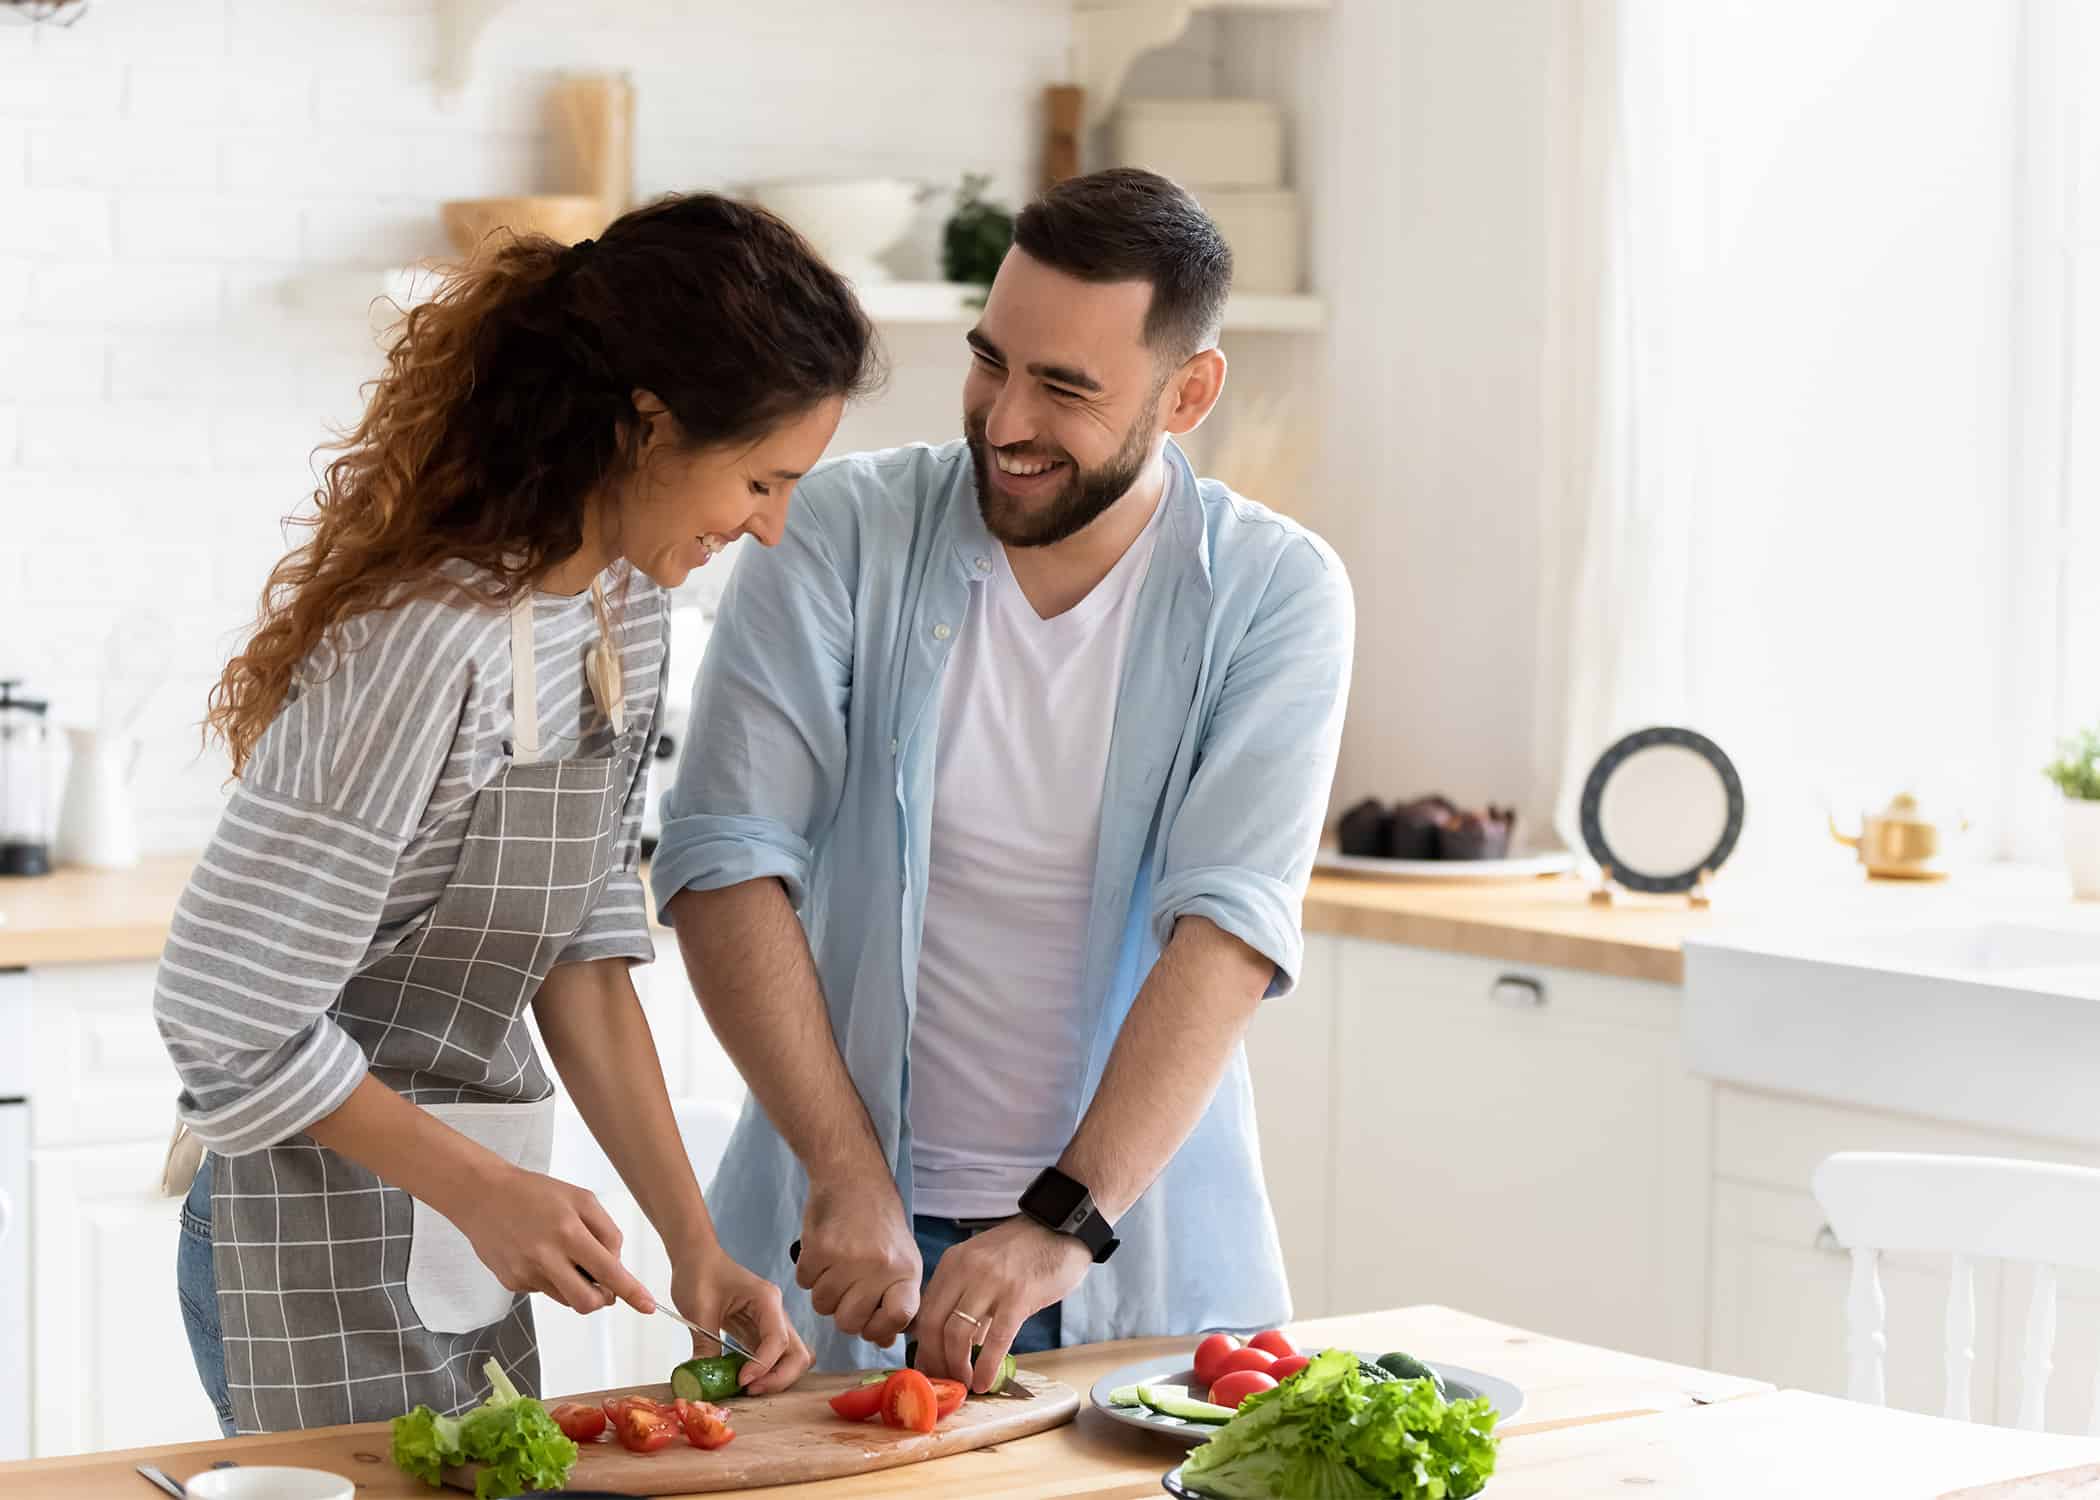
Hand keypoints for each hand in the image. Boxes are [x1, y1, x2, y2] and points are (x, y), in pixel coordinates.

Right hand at [451, 1163, 654, 1314]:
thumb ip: (606, 1232)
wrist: (482, 1196)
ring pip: (567, 1299)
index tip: (649, 1306)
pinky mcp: (512, 1283)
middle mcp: (547, 1257)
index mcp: (569, 1232)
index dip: (631, 1292)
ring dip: (577, 1286)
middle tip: (605, 1285)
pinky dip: (553, 1279)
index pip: (609, 1271)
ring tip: (566, 1256)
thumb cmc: (536, 1193)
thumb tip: (615, 1266)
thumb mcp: (580, 1199)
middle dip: (603, 1299)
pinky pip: (545, 1291)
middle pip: (587, 1302)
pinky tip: (540, 1255)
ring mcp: (527, 1274)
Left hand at [669, 1247, 812, 1393]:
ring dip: (776, 1378)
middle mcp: (776, 1313)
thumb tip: (704, 1382)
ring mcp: (771, 1324)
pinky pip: (774, 1359)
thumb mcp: (698, 1310)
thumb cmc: (699, 1273)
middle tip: (750, 1390)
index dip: (764, 1365)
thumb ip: (705, 1347)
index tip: (742, 1381)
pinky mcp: (760, 1333)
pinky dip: (765, 1374)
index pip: (778, 1339)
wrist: (696, 1257)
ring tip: (748, 1388)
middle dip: (780, 1378)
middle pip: (798, 1353)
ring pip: (792, 1359)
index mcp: (766, 1299)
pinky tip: (743, 1380)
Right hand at [796, 1176, 921, 1346]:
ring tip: (836, 1265)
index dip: (879, 1328)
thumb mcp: (901, 1259)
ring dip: (823, 1291)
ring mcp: (849, 1259)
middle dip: (844, 1312)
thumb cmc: (879, 1224)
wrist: (854, 1177)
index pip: (896, 1320)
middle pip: (849, 1323)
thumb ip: (895, 1301)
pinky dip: (808, 1272)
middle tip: (848, 1287)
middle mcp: (880, 1267)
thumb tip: (883, 1343)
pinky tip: (822, 1252)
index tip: (872, 1318)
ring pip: (822, 1306)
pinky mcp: (819, 1249)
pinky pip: (803, 1283)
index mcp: (906, 1272)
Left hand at [914, 1218, 1089, 1391]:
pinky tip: (985, 1382)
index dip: (923, 1346)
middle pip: (933, 1325)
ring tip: (965, 1383)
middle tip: (944, 1382)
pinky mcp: (1018, 1295)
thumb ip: (969, 1299)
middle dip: (935, 1361)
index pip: (925, 1311)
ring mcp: (991, 1282)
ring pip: (957, 1334)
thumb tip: (957, 1344)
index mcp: (954, 1263)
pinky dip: (986, 1366)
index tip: (929, 1368)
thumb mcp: (985, 1266)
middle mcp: (966, 1270)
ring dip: (957, 1367)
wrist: (1063, 1227)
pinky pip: (996, 1339)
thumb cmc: (1026, 1250)